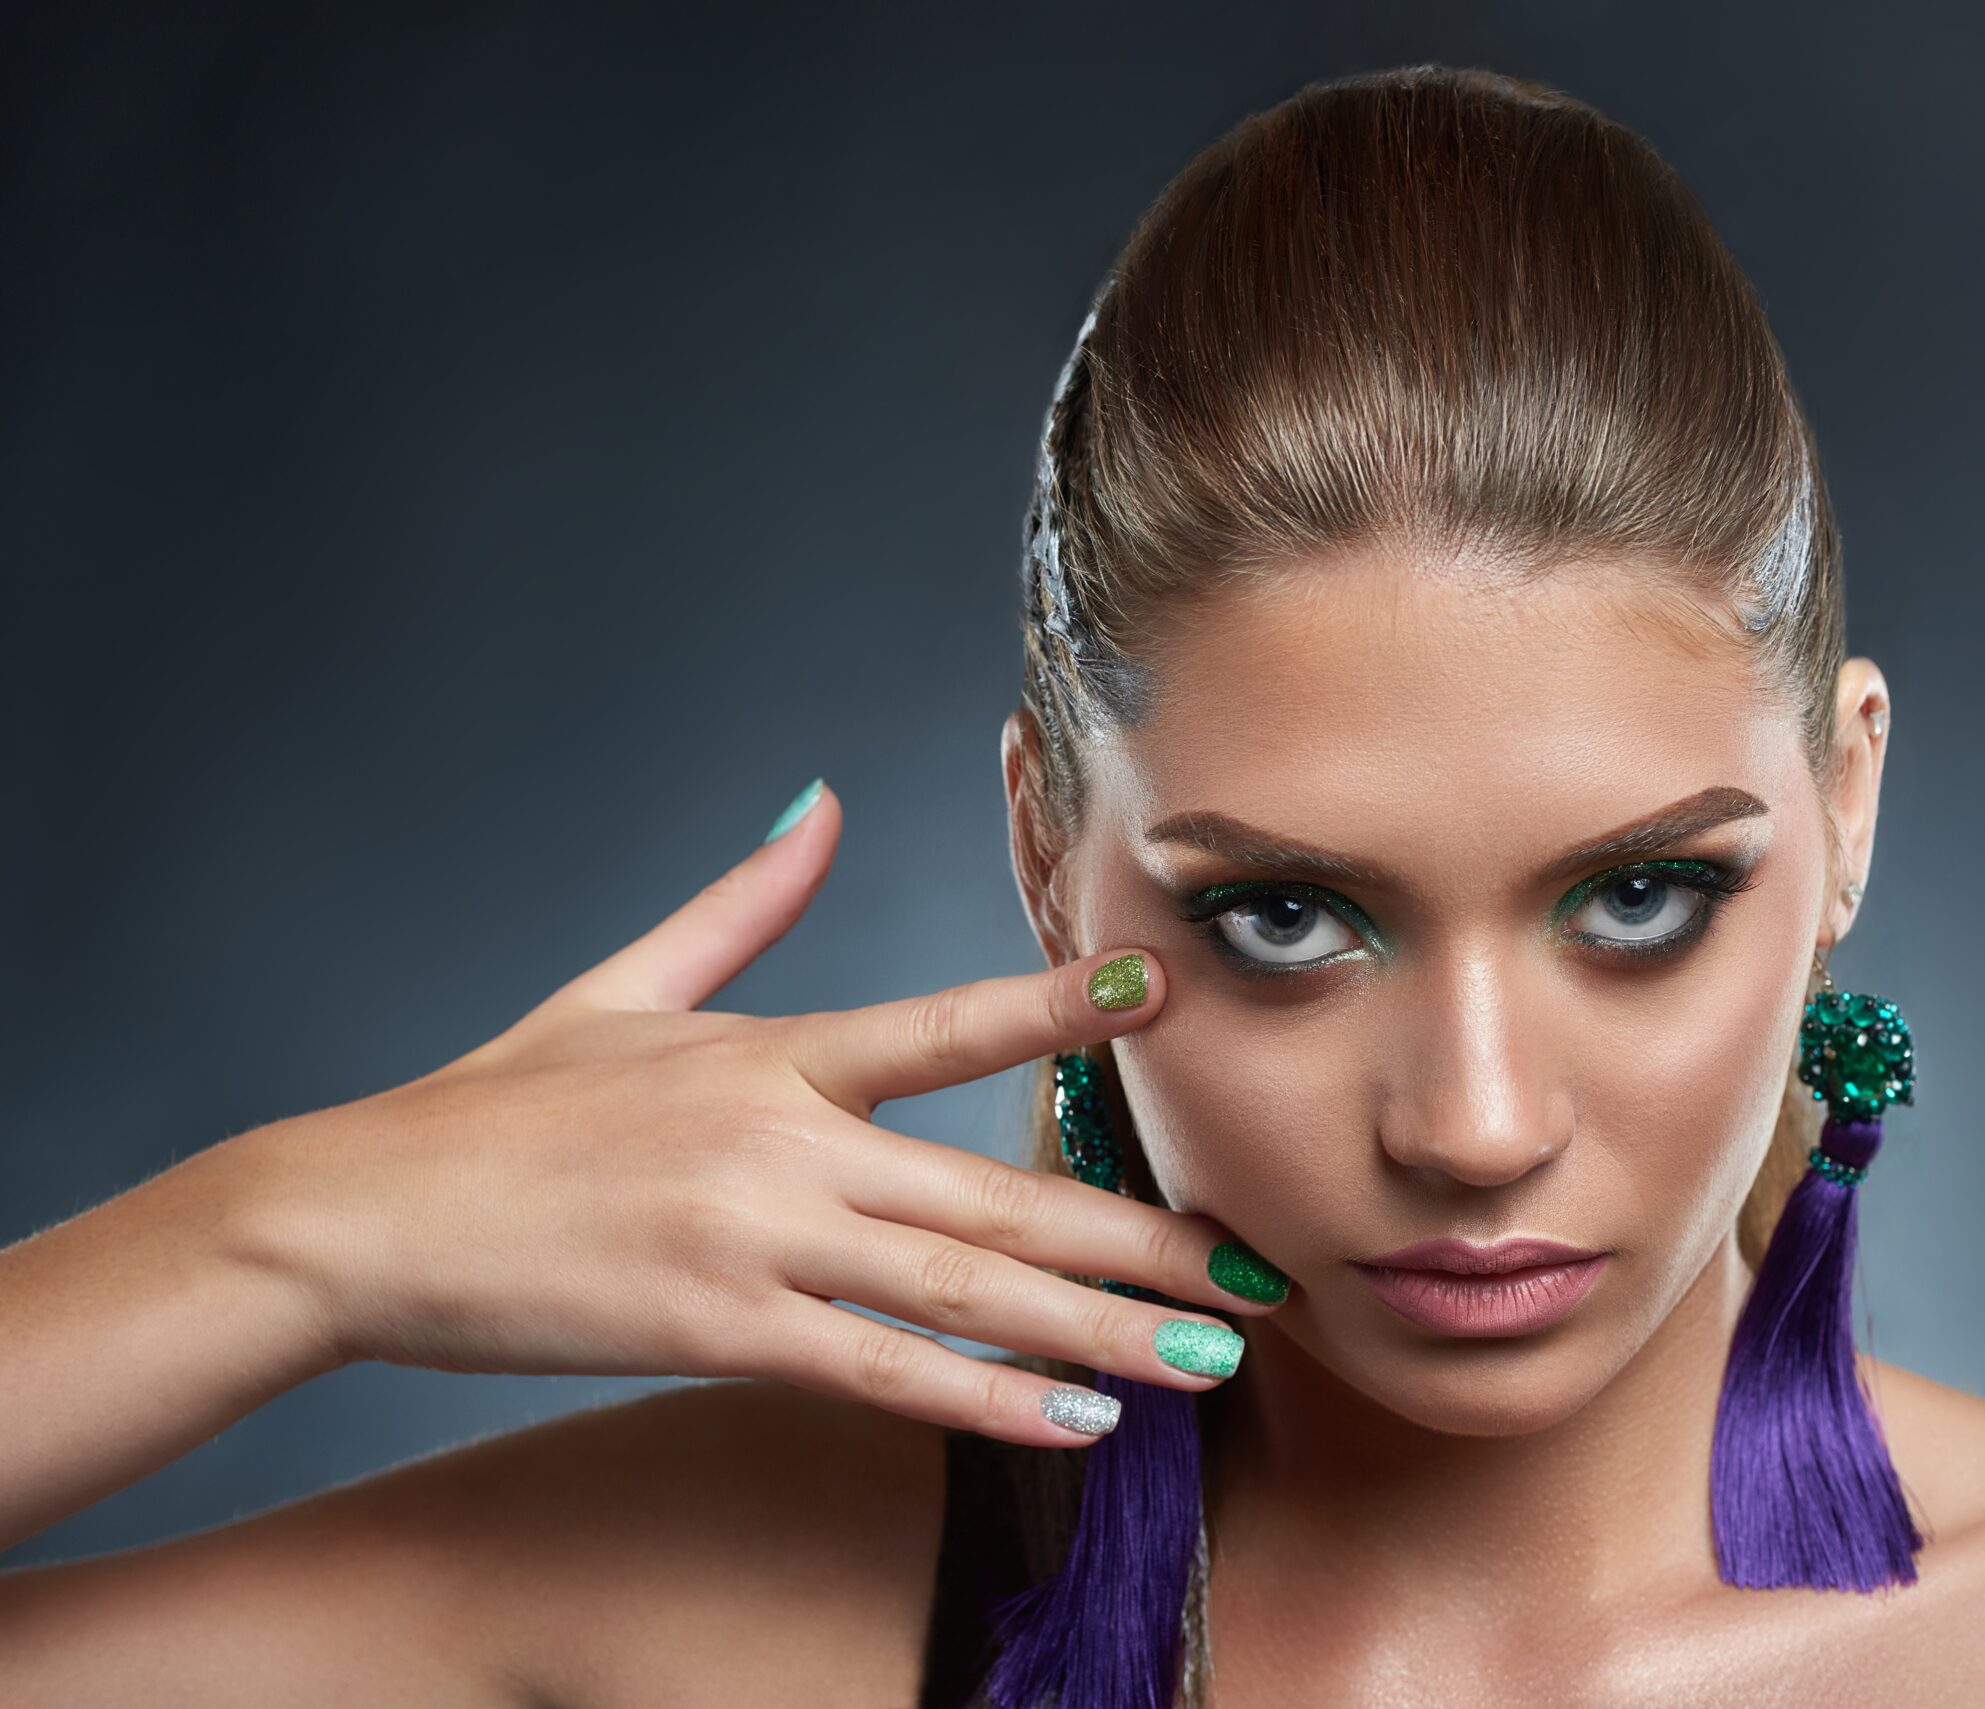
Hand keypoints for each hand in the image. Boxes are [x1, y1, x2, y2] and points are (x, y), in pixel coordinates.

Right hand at [218, 781, 1277, 1445]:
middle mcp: (783, 1140)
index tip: (1164, 995)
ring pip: (961, 1289)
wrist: (353, 1215)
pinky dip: (981, 1397)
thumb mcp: (618, 984)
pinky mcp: (714, 1330)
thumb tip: (817, 803)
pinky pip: (877, 1371)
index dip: (1059, 1006)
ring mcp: (754, 1239)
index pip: (945, 1022)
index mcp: (770, 1051)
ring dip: (1097, 1331)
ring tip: (1205, 1359)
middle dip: (1140, 1239)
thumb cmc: (489, 1110)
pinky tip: (1072, 1421)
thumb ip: (738, 905)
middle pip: (996, 1190)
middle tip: (1256, 1270)